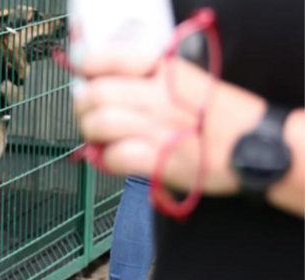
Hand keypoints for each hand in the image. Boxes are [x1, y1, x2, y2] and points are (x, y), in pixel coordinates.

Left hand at [73, 48, 264, 194]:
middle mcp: (159, 96)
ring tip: (100, 141)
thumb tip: (110, 86)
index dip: (87, 69)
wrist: (258, 147)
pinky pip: (114, 156)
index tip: (84, 79)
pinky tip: (115, 159)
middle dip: (82, 108)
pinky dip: (106, 160)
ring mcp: (158, 127)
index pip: (109, 58)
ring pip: (99, 123)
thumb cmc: (224, 119)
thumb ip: (152, 82)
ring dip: (91, 135)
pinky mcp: (158, 159)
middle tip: (88, 117)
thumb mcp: (190, 83)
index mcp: (167, 71)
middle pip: (95, 94)